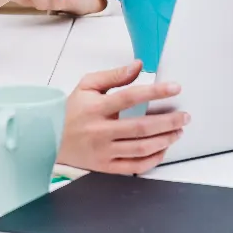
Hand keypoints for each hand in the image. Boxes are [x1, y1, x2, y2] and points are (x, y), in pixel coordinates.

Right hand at [58, 61, 188, 174]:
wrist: (48, 138)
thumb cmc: (70, 110)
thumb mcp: (87, 85)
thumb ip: (114, 75)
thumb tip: (138, 65)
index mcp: (96, 108)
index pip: (130, 97)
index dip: (155, 92)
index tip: (175, 88)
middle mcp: (100, 131)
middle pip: (141, 127)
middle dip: (168, 121)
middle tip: (184, 116)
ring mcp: (103, 151)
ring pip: (140, 148)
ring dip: (164, 139)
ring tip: (178, 131)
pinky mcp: (105, 166)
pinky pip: (134, 166)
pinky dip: (152, 159)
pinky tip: (163, 149)